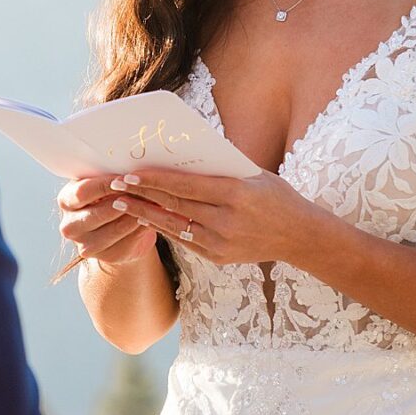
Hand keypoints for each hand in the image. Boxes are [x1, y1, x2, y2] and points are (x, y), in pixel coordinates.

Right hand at [55, 175, 160, 266]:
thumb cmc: (111, 195)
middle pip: (98, 214)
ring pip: (114, 230)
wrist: (118, 226)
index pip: (83, 192)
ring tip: (152, 201)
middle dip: (124, 201)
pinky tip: (150, 217)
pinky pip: (126, 243)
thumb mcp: (105, 183)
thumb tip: (129, 168)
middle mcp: (70, 226)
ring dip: (135, 215)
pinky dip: (140, 229)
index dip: (105, 184)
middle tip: (144, 190)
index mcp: (66, 201)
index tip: (126, 177)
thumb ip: (110, 177)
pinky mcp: (105, 257)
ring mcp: (85, 245)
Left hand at [114, 167, 324, 265]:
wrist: (300, 237)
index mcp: (236, 195)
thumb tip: (181, 156)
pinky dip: (164, 227)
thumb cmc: (276, 196)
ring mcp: (221, 243)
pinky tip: (146, 218)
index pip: (186, 186)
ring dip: (144, 214)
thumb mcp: (253, 175)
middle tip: (115, 186)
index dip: (155, 180)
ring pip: (173, 226)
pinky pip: (183, 240)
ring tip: (121, 204)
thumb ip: (220, 169)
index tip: (130, 174)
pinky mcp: (217, 257)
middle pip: (175, 205)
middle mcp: (226, 221)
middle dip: (142, 195)